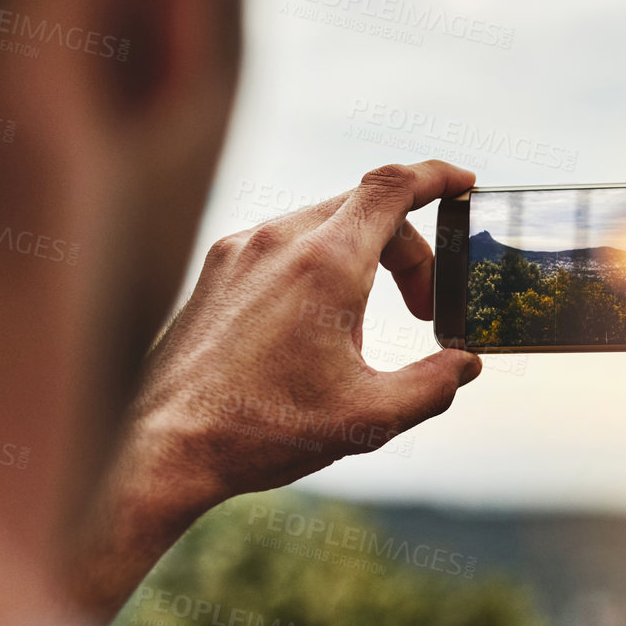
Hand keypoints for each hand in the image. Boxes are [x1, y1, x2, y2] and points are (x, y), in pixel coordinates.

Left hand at [70, 161, 481, 619]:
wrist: (160, 449)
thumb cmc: (263, 432)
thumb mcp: (370, 419)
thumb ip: (433, 386)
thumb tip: (464, 365)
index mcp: (326, 265)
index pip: (393, 187)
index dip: (437, 177)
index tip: (466, 186)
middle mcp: (280, 241)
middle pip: (366, 207)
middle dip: (408, 249)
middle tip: (425, 309)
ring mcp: (239, 251)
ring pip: (324, 224)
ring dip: (363, 261)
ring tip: (360, 335)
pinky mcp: (214, 271)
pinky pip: (283, 245)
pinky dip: (319, 268)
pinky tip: (312, 332)